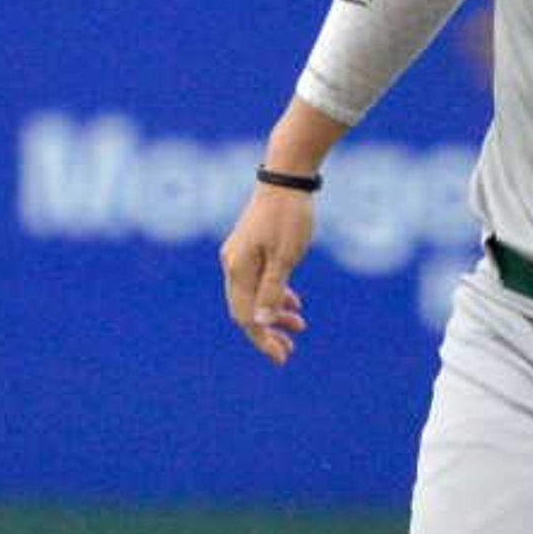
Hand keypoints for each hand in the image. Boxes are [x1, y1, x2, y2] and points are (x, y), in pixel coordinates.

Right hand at [219, 183, 317, 363]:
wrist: (286, 176)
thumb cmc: (289, 216)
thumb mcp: (286, 257)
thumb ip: (273, 290)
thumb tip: (261, 321)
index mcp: (238, 269)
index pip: (245, 316)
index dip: (263, 339)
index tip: (282, 357)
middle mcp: (232, 264)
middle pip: (244, 309)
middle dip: (267, 331)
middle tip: (290, 350)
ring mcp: (239, 254)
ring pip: (252, 295)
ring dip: (273, 313)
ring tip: (299, 325)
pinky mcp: (249, 246)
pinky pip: (257, 279)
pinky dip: (274, 293)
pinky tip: (293, 301)